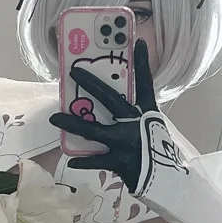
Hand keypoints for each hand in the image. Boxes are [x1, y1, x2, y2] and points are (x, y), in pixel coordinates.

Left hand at [49, 39, 181, 194]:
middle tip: (73, 72)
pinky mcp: (120, 161)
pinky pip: (96, 160)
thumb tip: (110, 104)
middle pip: (111, 99)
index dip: (142, 63)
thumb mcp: (150, 128)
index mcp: (147, 113)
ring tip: (55, 117)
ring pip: (94, 129)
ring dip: (73, 123)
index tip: (139, 42)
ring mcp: (127, 142)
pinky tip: (71, 159)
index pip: (146, 83)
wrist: (166, 181)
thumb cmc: (154, 151)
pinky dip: (83, 161)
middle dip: (91, 84)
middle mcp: (137, 123)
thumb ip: (133, 115)